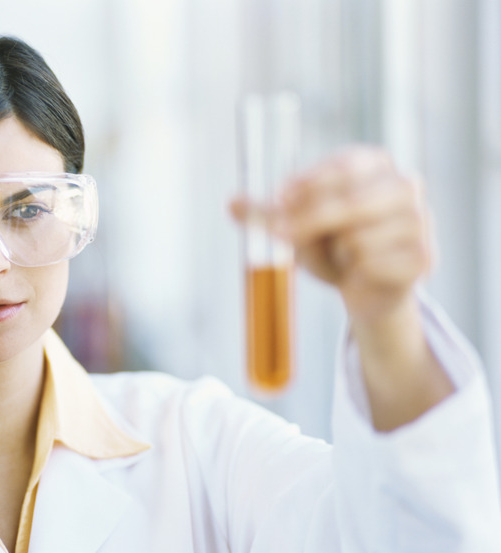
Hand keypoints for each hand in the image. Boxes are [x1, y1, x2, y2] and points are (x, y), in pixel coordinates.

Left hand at [230, 146, 451, 429]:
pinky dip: (355, 273)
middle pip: (350, 200)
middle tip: (279, 235)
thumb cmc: (329, 245)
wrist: (366, 288)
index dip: (308, 183)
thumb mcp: (293, 227)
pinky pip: (373, 264)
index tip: (279, 198)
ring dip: (334, 253)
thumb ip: (265, 214)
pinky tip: (361, 273)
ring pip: (358, 237)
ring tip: (339, 256)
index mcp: (373, 163)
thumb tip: (229, 202)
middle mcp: (403, 184)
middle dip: (309, 220)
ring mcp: (419, 219)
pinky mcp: (424, 255)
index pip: (341, 166)